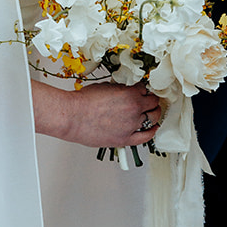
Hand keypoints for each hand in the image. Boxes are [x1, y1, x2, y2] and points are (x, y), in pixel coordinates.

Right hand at [32, 80, 160, 146]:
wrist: (73, 117)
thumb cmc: (84, 101)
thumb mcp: (106, 86)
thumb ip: (121, 89)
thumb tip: (126, 91)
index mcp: (130, 94)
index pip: (146, 89)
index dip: (144, 90)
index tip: (142, 91)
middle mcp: (135, 109)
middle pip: (153, 103)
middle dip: (152, 101)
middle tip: (150, 101)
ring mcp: (131, 125)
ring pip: (152, 118)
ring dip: (153, 114)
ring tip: (152, 113)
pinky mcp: (125, 139)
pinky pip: (146, 136)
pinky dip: (152, 131)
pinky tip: (153, 127)